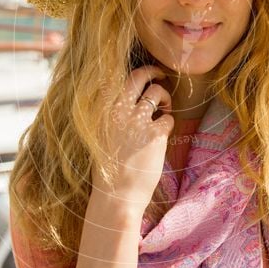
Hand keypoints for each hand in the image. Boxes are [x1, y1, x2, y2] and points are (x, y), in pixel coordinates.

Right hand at [94, 65, 173, 213]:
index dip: (132, 75)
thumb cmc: (107, 171)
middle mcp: (117, 110)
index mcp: (102, 111)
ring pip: (157, 92)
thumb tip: (122, 103)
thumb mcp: (99, 137)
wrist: (115, 196)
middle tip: (161, 75)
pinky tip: (162, 134)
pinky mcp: (154, 134)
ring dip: (165, 98)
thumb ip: (109, 118)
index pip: (115, 79)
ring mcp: (136, 120)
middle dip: (153, 71)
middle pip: (138, 76)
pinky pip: (168, 118)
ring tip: (164, 109)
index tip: (141, 76)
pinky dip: (168, 123)